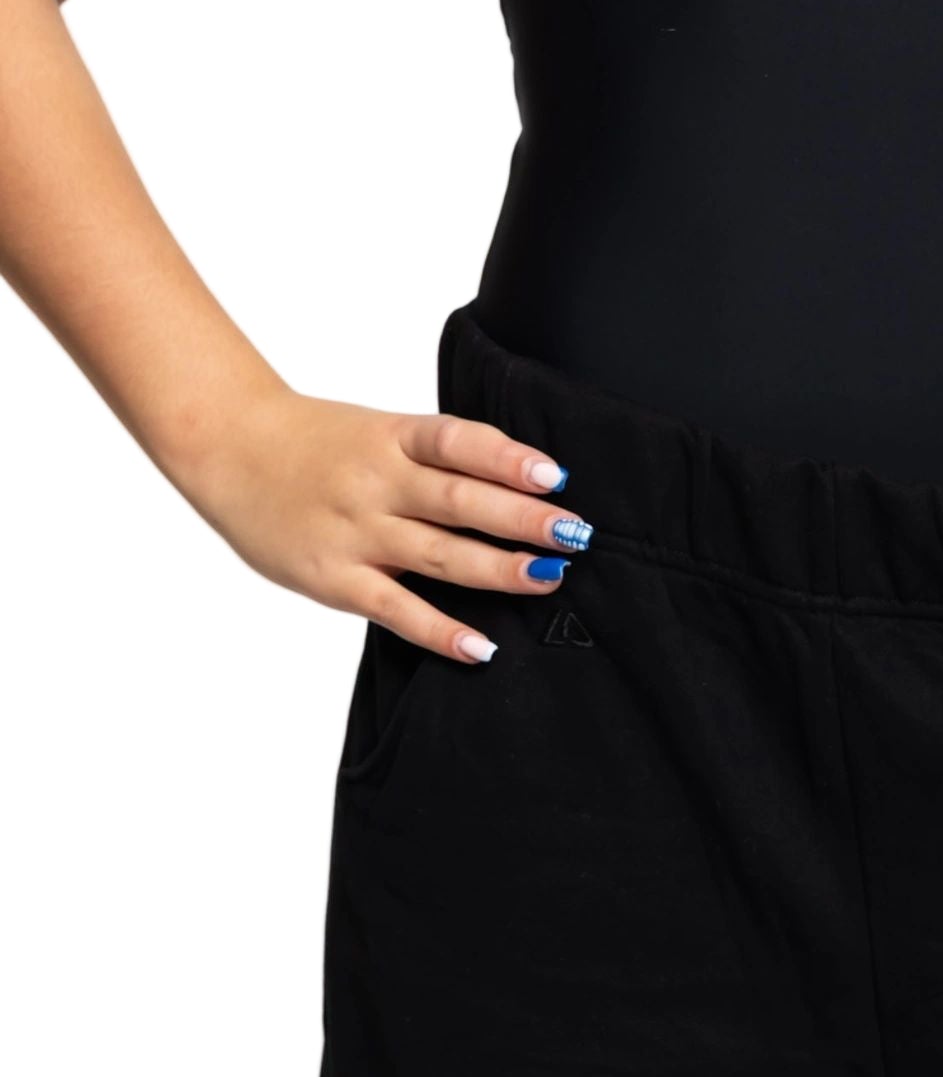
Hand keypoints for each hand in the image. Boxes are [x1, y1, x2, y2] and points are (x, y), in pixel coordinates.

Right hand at [185, 387, 593, 659]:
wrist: (231, 448)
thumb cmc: (315, 441)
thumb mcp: (376, 429)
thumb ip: (432, 455)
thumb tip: (511, 481)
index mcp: (392, 436)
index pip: (459, 441)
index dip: (509, 457)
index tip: (556, 474)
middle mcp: (378, 481)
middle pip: (461, 500)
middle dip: (524, 519)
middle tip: (577, 533)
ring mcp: (356, 532)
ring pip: (438, 554)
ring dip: (498, 569)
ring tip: (549, 578)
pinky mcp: (334, 579)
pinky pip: (395, 609)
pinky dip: (440, 629)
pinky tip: (480, 646)